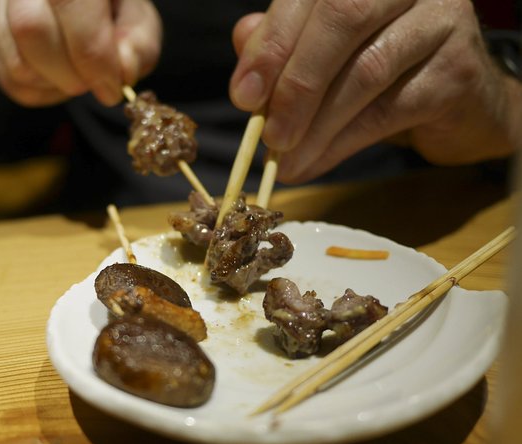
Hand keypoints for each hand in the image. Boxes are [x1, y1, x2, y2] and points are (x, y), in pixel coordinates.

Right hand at [0, 0, 160, 106]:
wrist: (74, 3)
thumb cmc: (111, 8)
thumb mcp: (138, 20)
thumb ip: (140, 45)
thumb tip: (123, 71)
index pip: (70, 3)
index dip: (93, 55)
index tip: (112, 87)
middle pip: (30, 28)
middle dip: (70, 74)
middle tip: (95, 82)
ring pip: (15, 61)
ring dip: (56, 85)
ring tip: (78, 74)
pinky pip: (7, 77)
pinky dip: (41, 90)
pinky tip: (58, 74)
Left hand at [230, 0, 519, 182]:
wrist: (462, 103)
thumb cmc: (385, 72)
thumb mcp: (329, 55)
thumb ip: (287, 44)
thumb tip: (243, 51)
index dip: (272, 44)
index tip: (244, 96)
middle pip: (342, 18)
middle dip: (296, 83)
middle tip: (268, 135)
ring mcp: (441, 21)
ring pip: (365, 71)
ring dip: (315, 126)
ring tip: (285, 161)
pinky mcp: (457, 71)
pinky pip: (387, 111)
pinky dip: (341, 144)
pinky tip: (313, 163)